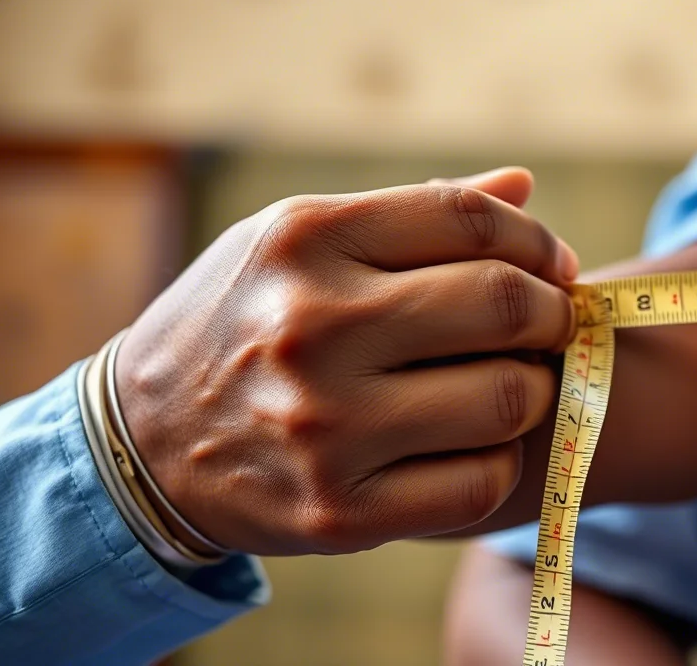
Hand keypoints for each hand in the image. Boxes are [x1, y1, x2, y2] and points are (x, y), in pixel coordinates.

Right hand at [116, 168, 579, 554]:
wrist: (143, 446)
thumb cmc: (245, 324)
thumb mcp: (298, 244)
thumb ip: (413, 213)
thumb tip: (524, 184)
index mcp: (304, 241)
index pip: (469, 219)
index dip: (534, 240)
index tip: (552, 266)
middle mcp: (311, 328)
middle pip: (502, 305)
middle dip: (552, 313)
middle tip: (551, 323)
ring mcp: (325, 427)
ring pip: (507, 399)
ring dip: (533, 389)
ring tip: (511, 382)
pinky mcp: (340, 512)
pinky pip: (479, 483)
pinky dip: (498, 461)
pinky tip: (473, 444)